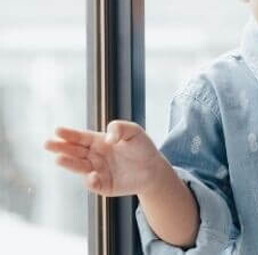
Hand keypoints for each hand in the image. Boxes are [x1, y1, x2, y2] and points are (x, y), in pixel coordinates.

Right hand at [44, 120, 166, 196]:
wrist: (154, 169)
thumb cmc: (142, 147)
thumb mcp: (134, 131)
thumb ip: (120, 128)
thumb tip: (107, 139)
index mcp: (99, 141)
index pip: (80, 137)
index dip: (69, 134)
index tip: (57, 131)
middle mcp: (95, 156)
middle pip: (74, 151)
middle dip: (61, 147)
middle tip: (48, 144)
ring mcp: (97, 171)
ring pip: (80, 167)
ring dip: (69, 164)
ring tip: (59, 159)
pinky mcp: (104, 186)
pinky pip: (94, 184)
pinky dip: (91, 180)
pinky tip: (92, 175)